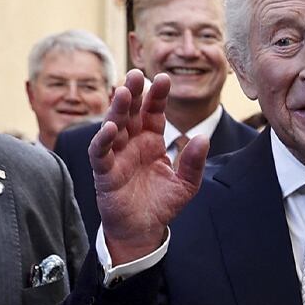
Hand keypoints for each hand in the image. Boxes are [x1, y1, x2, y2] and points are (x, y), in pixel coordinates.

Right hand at [88, 70, 209, 262]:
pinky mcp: (104, 173)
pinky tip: (110, 128)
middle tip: (136, 73)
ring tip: (123, 92)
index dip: (157, 97)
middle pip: (131, 113)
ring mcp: (117, 156)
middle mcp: (132, 144)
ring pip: (113, 127)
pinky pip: (100, 153)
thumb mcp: (186, 184)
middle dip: (133, 93)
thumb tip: (204, 139)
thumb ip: (194, 163)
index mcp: (152, 141)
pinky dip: (103, 140)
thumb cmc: (161, 204)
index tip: (165, 78)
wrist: (144, 230)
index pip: (153, 113)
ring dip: (117, 110)